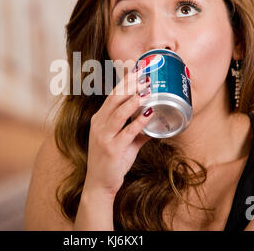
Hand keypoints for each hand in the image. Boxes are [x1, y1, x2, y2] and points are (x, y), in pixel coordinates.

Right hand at [84, 69, 153, 196]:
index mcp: (99, 120)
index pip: (112, 95)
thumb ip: (137, 131)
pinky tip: (149, 114)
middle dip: (130, 85)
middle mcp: (99, 125)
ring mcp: (103, 136)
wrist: (99, 184)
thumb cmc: (110, 161)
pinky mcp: (111, 149)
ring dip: (133, 100)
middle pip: (114, 99)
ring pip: (118, 112)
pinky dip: (138, 122)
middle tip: (145, 75)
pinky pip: (127, 132)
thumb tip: (154, 121)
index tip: (138, 70)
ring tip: (147, 90)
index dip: (125, 82)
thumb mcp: (123, 143)